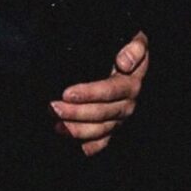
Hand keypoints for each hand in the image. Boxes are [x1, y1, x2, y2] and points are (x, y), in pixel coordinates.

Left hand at [49, 31, 148, 156]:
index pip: (109, 91)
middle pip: (102, 113)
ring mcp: (120, 117)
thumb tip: (123, 63)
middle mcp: (126, 103)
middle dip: (76, 113)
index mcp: (130, 84)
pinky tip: (78, 147)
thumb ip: (134, 48)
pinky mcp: (114, 125)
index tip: (66, 93)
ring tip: (57, 126)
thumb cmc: (128, 49)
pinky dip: (92, 146)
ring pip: (100, 129)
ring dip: (78, 130)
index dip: (89, 94)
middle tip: (53, 108)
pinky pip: (104, 140)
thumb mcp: (137, 42)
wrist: (132, 61)